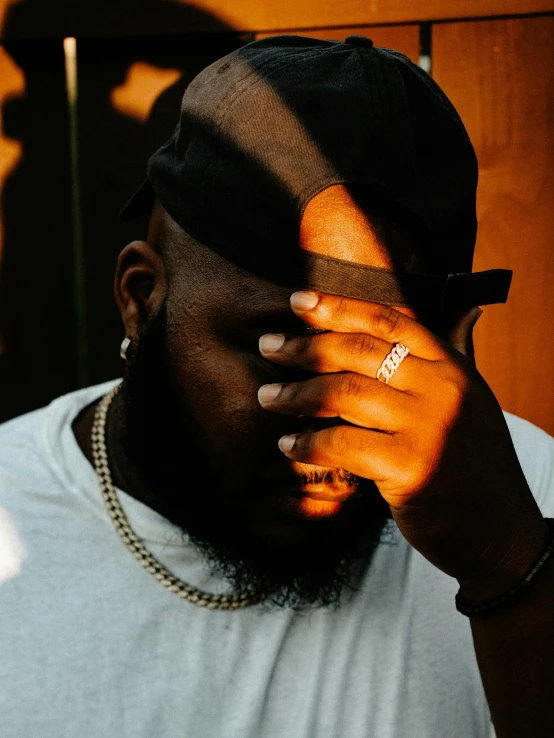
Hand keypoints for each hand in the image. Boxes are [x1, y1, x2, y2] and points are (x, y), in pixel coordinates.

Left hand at [258, 291, 547, 598]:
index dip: (338, 306)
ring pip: (343, 392)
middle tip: (268, 347)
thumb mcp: (464, 403)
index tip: (297, 301)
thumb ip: (430, 366)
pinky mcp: (411, 467)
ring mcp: (428, 426)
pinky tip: (287, 445)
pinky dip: (307, 444)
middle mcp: (442, 387)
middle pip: (357, 350)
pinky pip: (342, 444)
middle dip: (304, 346)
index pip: (388, 320)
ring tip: (266, 397)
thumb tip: (386, 328)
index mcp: (451, 366)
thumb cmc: (469, 465)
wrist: (500, 531)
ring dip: (295, 394)